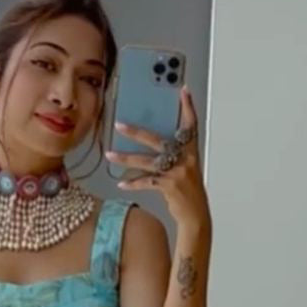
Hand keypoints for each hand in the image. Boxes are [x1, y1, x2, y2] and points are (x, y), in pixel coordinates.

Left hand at [105, 86, 210, 230]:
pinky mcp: (169, 186)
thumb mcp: (186, 170)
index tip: (184, 91)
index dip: (188, 108)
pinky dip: (133, 182)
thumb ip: (173, 156)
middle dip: (136, 132)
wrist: (196, 215)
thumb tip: (154, 147)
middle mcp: (185, 160)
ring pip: (147, 161)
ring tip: (110, 155)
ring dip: (126, 158)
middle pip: (157, 140)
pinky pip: (146, 181)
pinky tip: (121, 182)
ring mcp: (177, 172)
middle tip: (120, 125)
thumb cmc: (188, 192)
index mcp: (191, 152)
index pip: (191, 126)